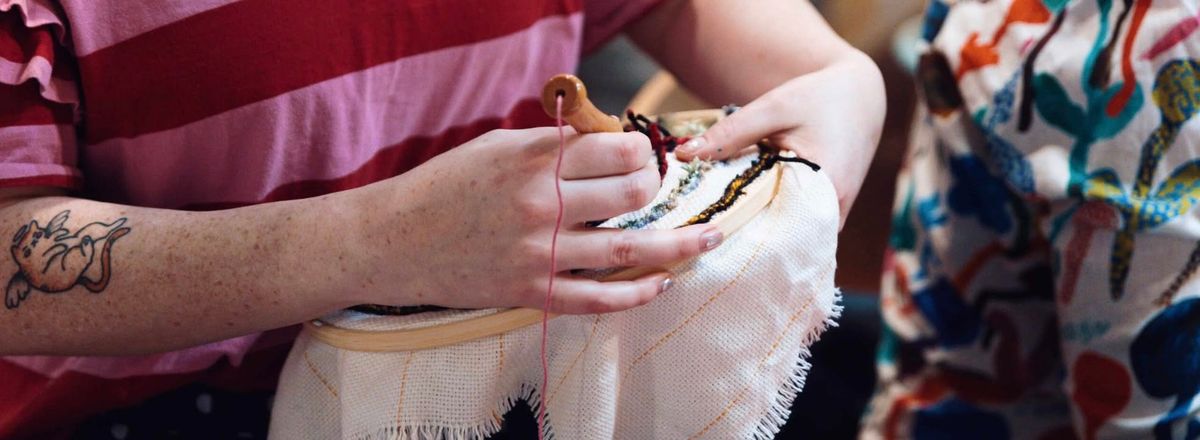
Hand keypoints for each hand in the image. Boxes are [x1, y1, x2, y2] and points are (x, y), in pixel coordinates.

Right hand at [350, 128, 723, 313]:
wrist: (393, 240)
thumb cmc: (445, 187)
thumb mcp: (497, 147)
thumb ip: (553, 145)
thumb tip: (606, 141)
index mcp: (535, 162)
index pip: (617, 150)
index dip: (643, 152)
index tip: (644, 157)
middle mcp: (542, 205)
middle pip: (633, 195)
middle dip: (657, 190)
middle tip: (657, 192)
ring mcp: (539, 253)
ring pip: (629, 251)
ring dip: (678, 246)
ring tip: (708, 239)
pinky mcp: (530, 292)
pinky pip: (597, 300)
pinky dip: (636, 295)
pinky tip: (660, 286)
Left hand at [674, 52, 884, 226]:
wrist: (859, 96)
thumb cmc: (818, 98)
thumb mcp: (772, 108)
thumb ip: (730, 133)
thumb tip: (683, 155)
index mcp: (824, 184)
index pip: (776, 227)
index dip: (738, 234)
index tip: (702, 234)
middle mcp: (834, 209)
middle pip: (781, 240)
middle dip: (743, 241)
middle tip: (700, 237)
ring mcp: (834, 216)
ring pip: (789, 239)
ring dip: (758, 235)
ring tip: (715, 232)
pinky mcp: (830, 214)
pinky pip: (798, 231)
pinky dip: (772, 226)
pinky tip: (741, 219)